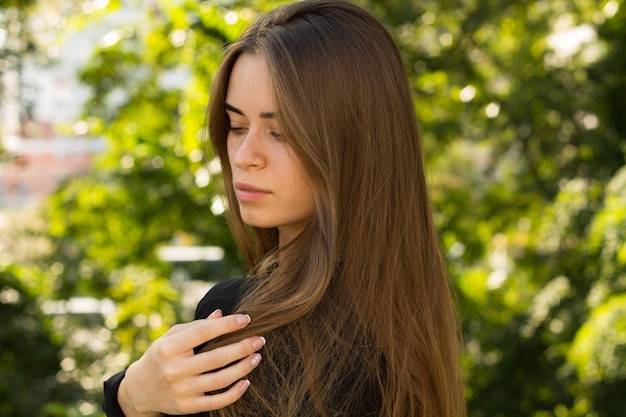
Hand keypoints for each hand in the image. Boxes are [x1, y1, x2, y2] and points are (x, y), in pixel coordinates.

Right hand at [118, 310, 264, 415]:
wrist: (139, 390)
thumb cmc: (161, 356)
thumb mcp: (171, 337)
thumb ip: (196, 326)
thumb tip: (221, 314)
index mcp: (170, 348)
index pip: (203, 332)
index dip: (227, 325)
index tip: (246, 319)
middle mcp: (175, 370)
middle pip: (217, 358)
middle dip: (243, 347)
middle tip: (260, 339)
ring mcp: (182, 390)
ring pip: (221, 380)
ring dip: (244, 368)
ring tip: (257, 356)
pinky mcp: (188, 406)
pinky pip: (217, 401)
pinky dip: (235, 392)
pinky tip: (246, 381)